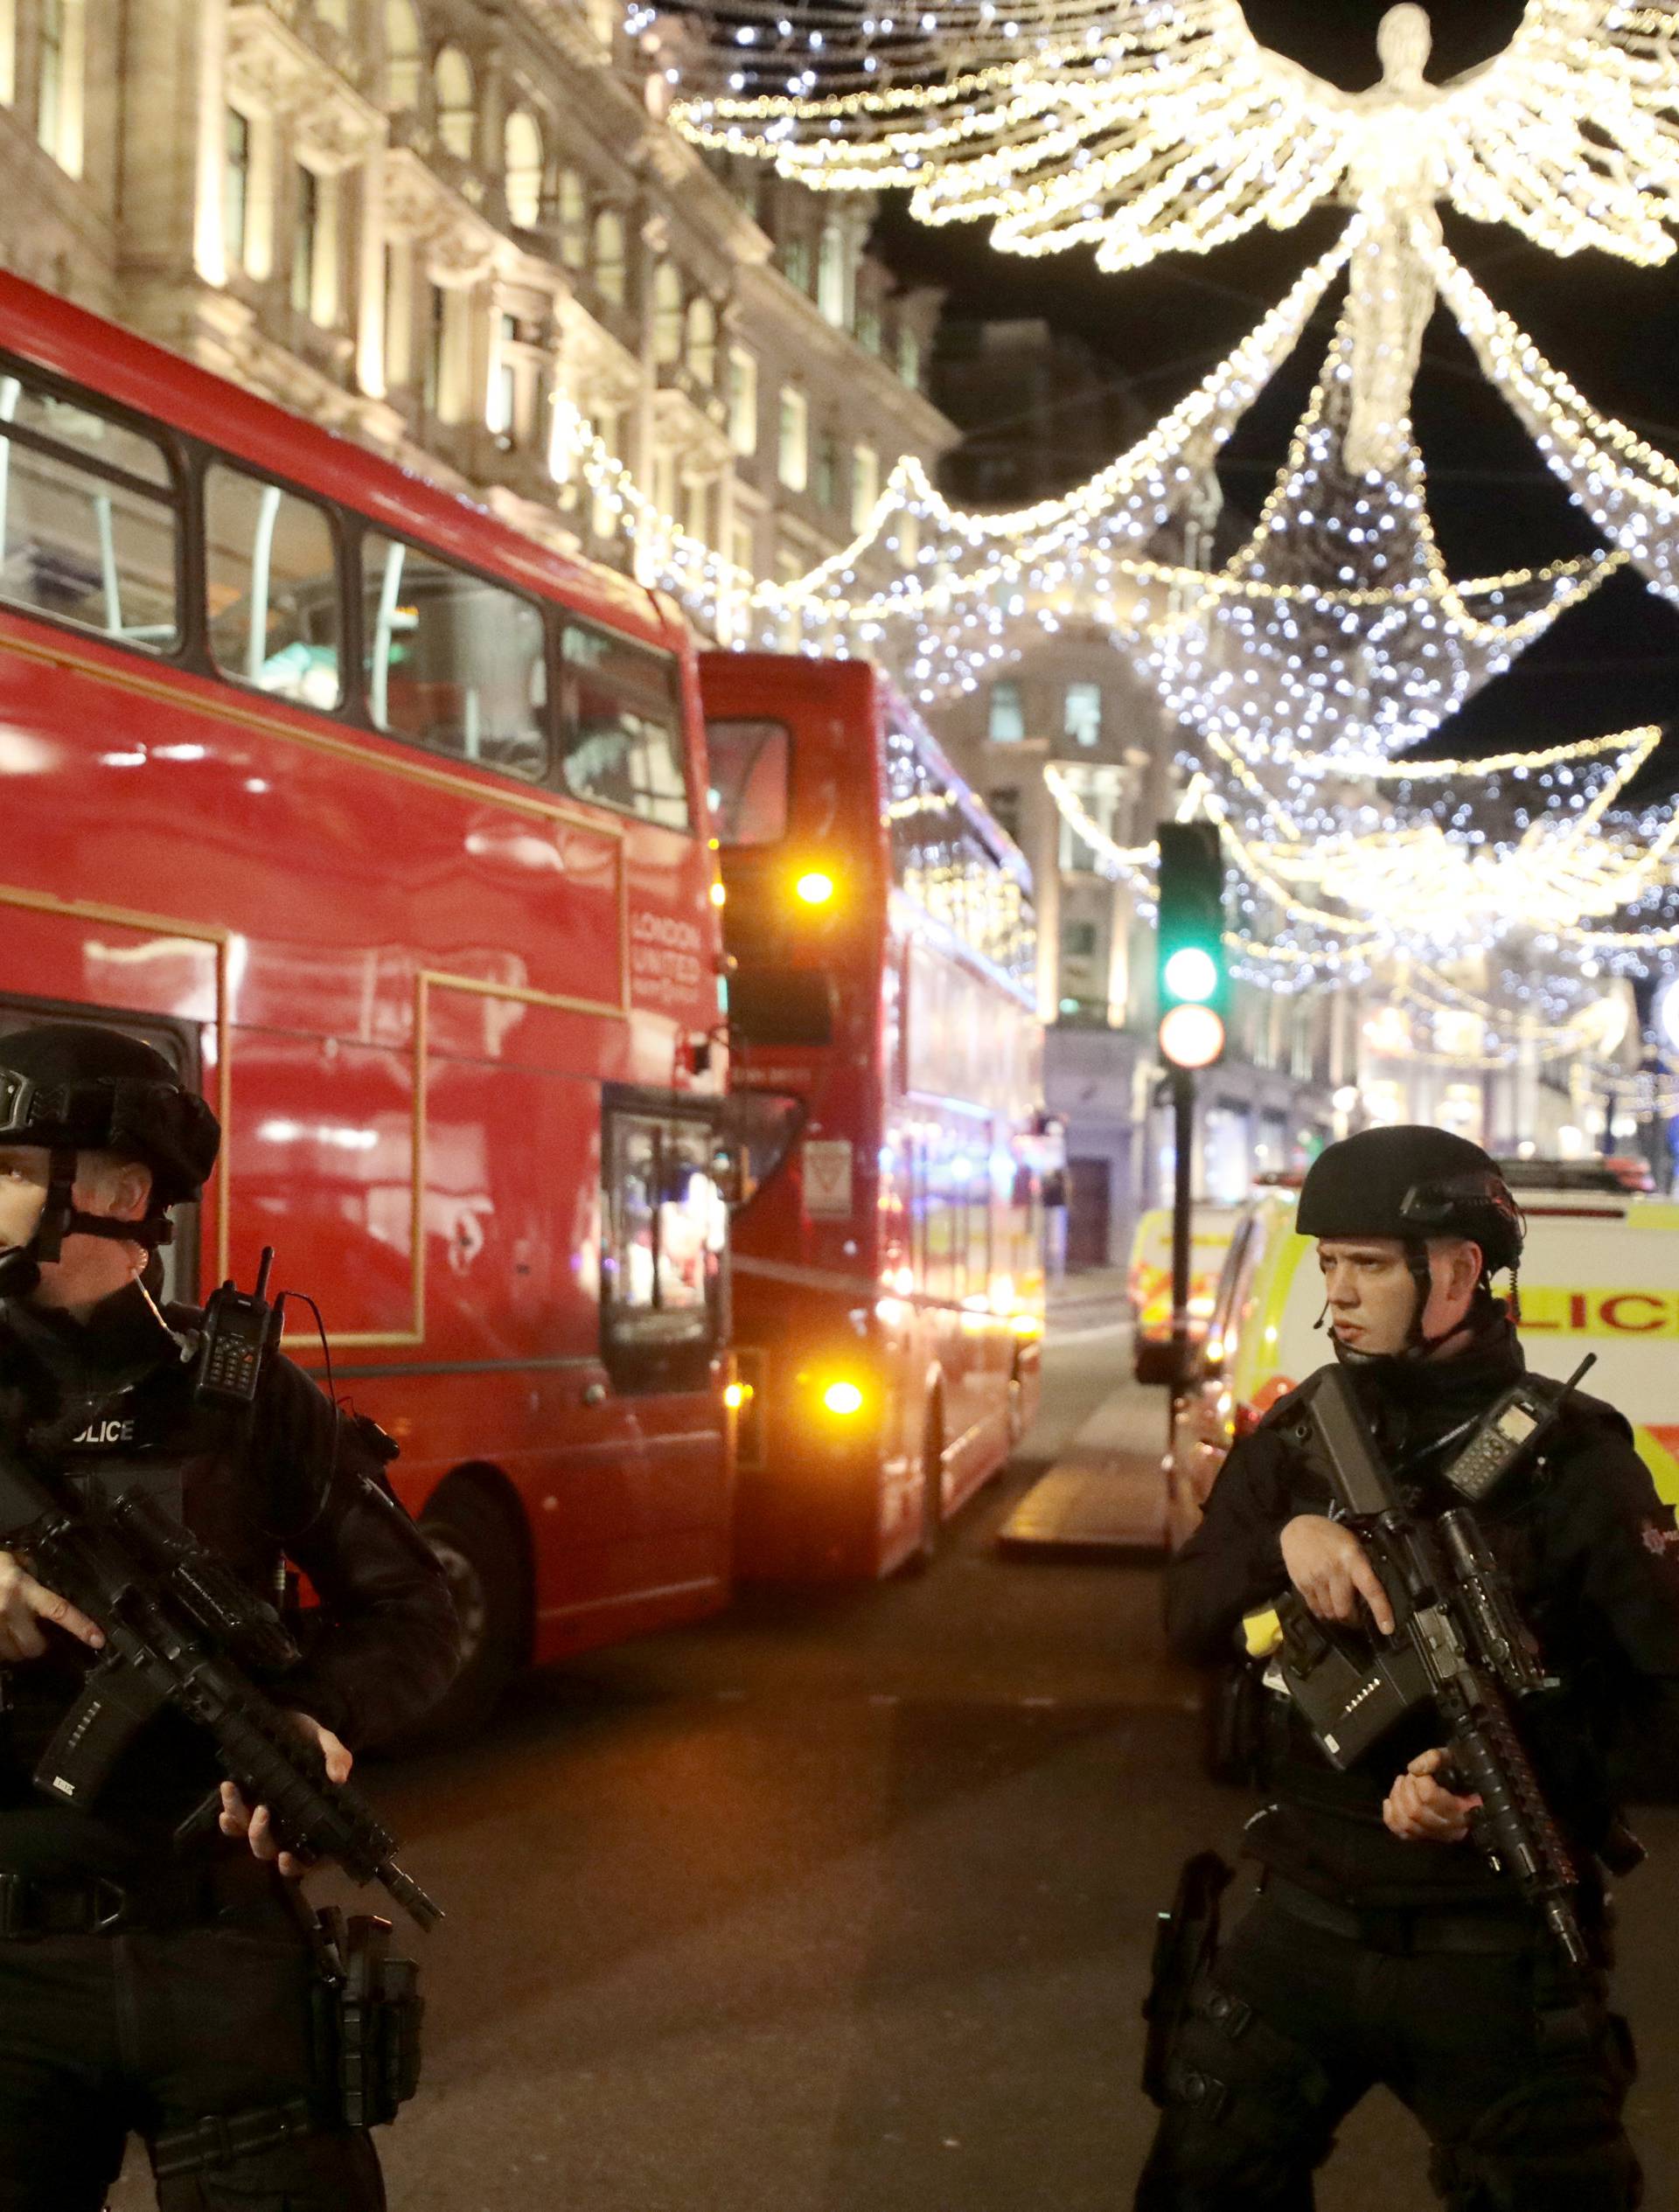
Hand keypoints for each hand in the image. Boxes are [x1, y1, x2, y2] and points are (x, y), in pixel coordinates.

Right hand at [0, 1549, 103, 1660]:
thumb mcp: (10, 1560)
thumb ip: (28, 1569)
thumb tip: (40, 1577)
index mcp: (23, 1589)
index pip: (59, 1611)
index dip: (81, 1627)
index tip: (98, 1640)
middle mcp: (8, 1611)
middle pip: (35, 1647)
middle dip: (38, 1646)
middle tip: (36, 1637)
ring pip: (13, 1655)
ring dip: (16, 1650)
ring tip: (11, 1634)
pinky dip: (1, 1650)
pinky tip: (1, 1636)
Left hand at [218, 1711, 351, 1879]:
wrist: (289, 1719)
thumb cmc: (310, 1739)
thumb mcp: (326, 1743)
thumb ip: (337, 1757)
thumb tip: (339, 1777)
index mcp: (308, 1819)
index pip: (303, 1856)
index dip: (293, 1865)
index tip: (286, 1856)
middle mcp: (283, 1824)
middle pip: (268, 1850)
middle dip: (261, 1837)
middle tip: (263, 1811)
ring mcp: (262, 1816)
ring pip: (247, 1835)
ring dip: (239, 1820)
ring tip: (234, 1791)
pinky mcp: (244, 1804)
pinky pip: (232, 1823)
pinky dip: (227, 1818)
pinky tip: (227, 1799)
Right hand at [1279, 1515, 1395, 1634]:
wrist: (1298, 1528)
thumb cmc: (1331, 1536)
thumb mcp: (1352, 1545)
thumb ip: (1361, 1568)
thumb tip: (1370, 1596)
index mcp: (1353, 1560)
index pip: (1371, 1589)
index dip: (1381, 1610)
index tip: (1388, 1628)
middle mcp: (1334, 1570)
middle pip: (1345, 1609)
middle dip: (1351, 1618)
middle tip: (1355, 1617)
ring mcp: (1316, 1578)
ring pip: (1329, 1612)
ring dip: (1335, 1616)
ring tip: (1338, 1610)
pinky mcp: (1302, 1583)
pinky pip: (1314, 1608)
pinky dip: (1321, 1611)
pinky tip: (1324, 1606)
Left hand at [1383, 1747, 1482, 1843]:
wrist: (1467, 1793)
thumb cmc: (1459, 1774)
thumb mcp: (1451, 1759)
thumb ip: (1434, 1758)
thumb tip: (1414, 1769)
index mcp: (1462, 1807)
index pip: (1430, 1796)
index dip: (1420, 1779)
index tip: (1422, 1772)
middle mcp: (1450, 1828)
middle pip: (1415, 1811)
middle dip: (1406, 1788)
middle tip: (1410, 1777)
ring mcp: (1436, 1836)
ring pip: (1406, 1822)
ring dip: (1397, 1798)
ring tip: (1401, 1783)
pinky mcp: (1424, 1838)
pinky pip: (1400, 1831)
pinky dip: (1390, 1814)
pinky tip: (1391, 1800)